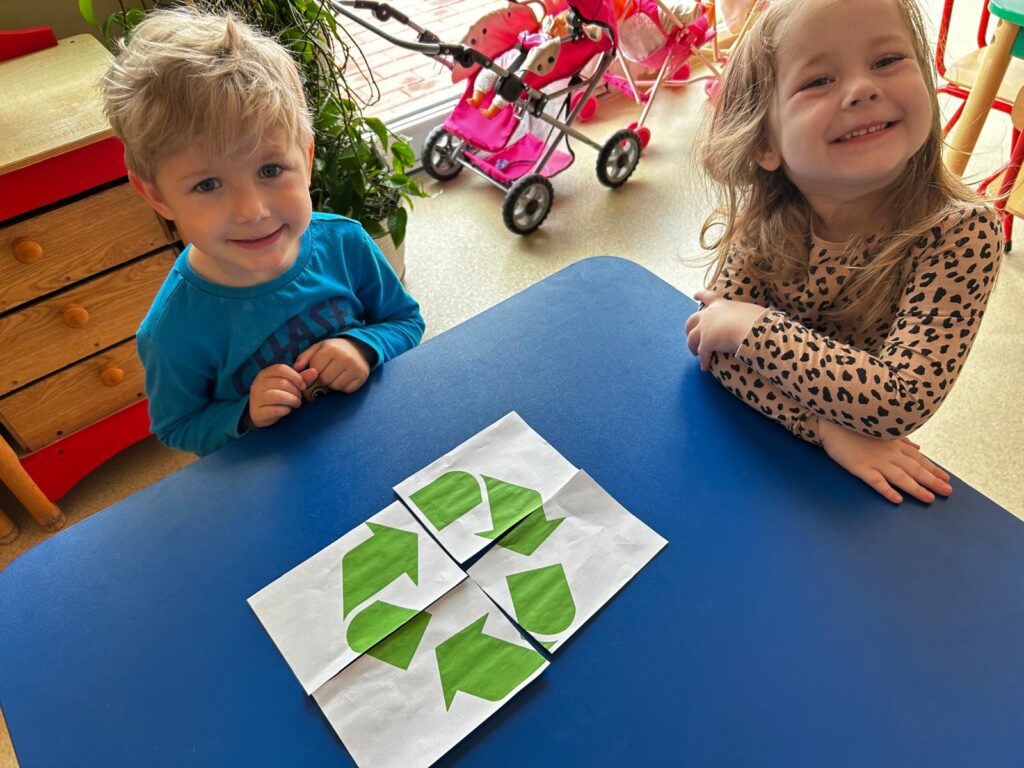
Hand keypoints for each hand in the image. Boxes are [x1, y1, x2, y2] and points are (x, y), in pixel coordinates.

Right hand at [249, 364, 318, 428]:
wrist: (262, 415)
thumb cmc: (278, 396)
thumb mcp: (289, 384)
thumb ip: (301, 378)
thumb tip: (314, 371)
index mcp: (264, 373)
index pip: (281, 369)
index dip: (296, 377)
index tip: (303, 385)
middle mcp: (257, 384)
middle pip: (281, 383)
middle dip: (296, 391)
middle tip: (299, 397)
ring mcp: (256, 398)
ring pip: (277, 396)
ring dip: (292, 400)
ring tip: (295, 403)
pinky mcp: (257, 413)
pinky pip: (275, 410)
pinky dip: (285, 410)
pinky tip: (287, 410)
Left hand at [294, 338, 371, 393]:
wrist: (358, 347)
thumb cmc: (333, 349)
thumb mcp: (318, 348)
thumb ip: (304, 357)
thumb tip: (296, 369)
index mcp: (331, 349)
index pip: (315, 369)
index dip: (314, 371)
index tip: (319, 367)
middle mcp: (345, 357)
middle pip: (325, 379)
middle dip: (323, 378)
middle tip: (328, 371)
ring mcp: (355, 368)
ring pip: (336, 386)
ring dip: (333, 383)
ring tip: (336, 375)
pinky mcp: (362, 377)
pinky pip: (347, 390)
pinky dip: (344, 387)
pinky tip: (345, 378)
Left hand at [684, 289, 766, 370]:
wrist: (754, 330)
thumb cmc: (758, 320)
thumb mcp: (748, 311)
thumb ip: (742, 314)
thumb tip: (751, 321)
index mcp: (720, 304)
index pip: (708, 295)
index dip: (700, 295)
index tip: (695, 295)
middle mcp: (709, 315)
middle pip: (691, 320)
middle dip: (689, 328)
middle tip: (691, 334)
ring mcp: (705, 329)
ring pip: (691, 339)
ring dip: (692, 347)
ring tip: (695, 354)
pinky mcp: (706, 343)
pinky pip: (702, 355)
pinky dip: (704, 361)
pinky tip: (705, 367)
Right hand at [817, 420, 952, 503]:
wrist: (831, 421)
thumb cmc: (855, 425)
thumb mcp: (881, 430)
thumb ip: (900, 440)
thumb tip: (917, 447)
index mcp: (894, 444)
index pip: (918, 458)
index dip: (933, 469)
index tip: (947, 479)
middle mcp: (888, 453)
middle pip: (914, 469)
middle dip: (932, 481)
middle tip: (948, 492)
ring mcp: (874, 461)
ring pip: (900, 476)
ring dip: (915, 488)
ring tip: (929, 499)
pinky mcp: (859, 467)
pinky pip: (876, 481)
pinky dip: (887, 490)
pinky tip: (897, 499)